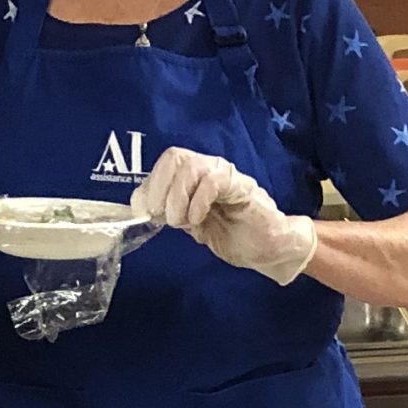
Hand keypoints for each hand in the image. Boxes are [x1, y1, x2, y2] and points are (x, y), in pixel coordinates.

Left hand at [131, 147, 316, 283]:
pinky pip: (214, 181)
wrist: (267, 250)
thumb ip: (168, 211)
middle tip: (164, 217)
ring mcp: (226, 175)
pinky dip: (198, 201)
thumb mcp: (190, 224)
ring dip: (177, 197)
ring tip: (182, 221)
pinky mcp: (242, 186)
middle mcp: (209, 168)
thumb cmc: (232, 236)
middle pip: (174, 157)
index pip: (165, 163)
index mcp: (195, 176)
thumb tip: (139, 204)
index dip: (150, 185)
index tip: (149, 213)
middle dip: (160, 189)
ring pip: (191, 167)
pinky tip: (198, 219)